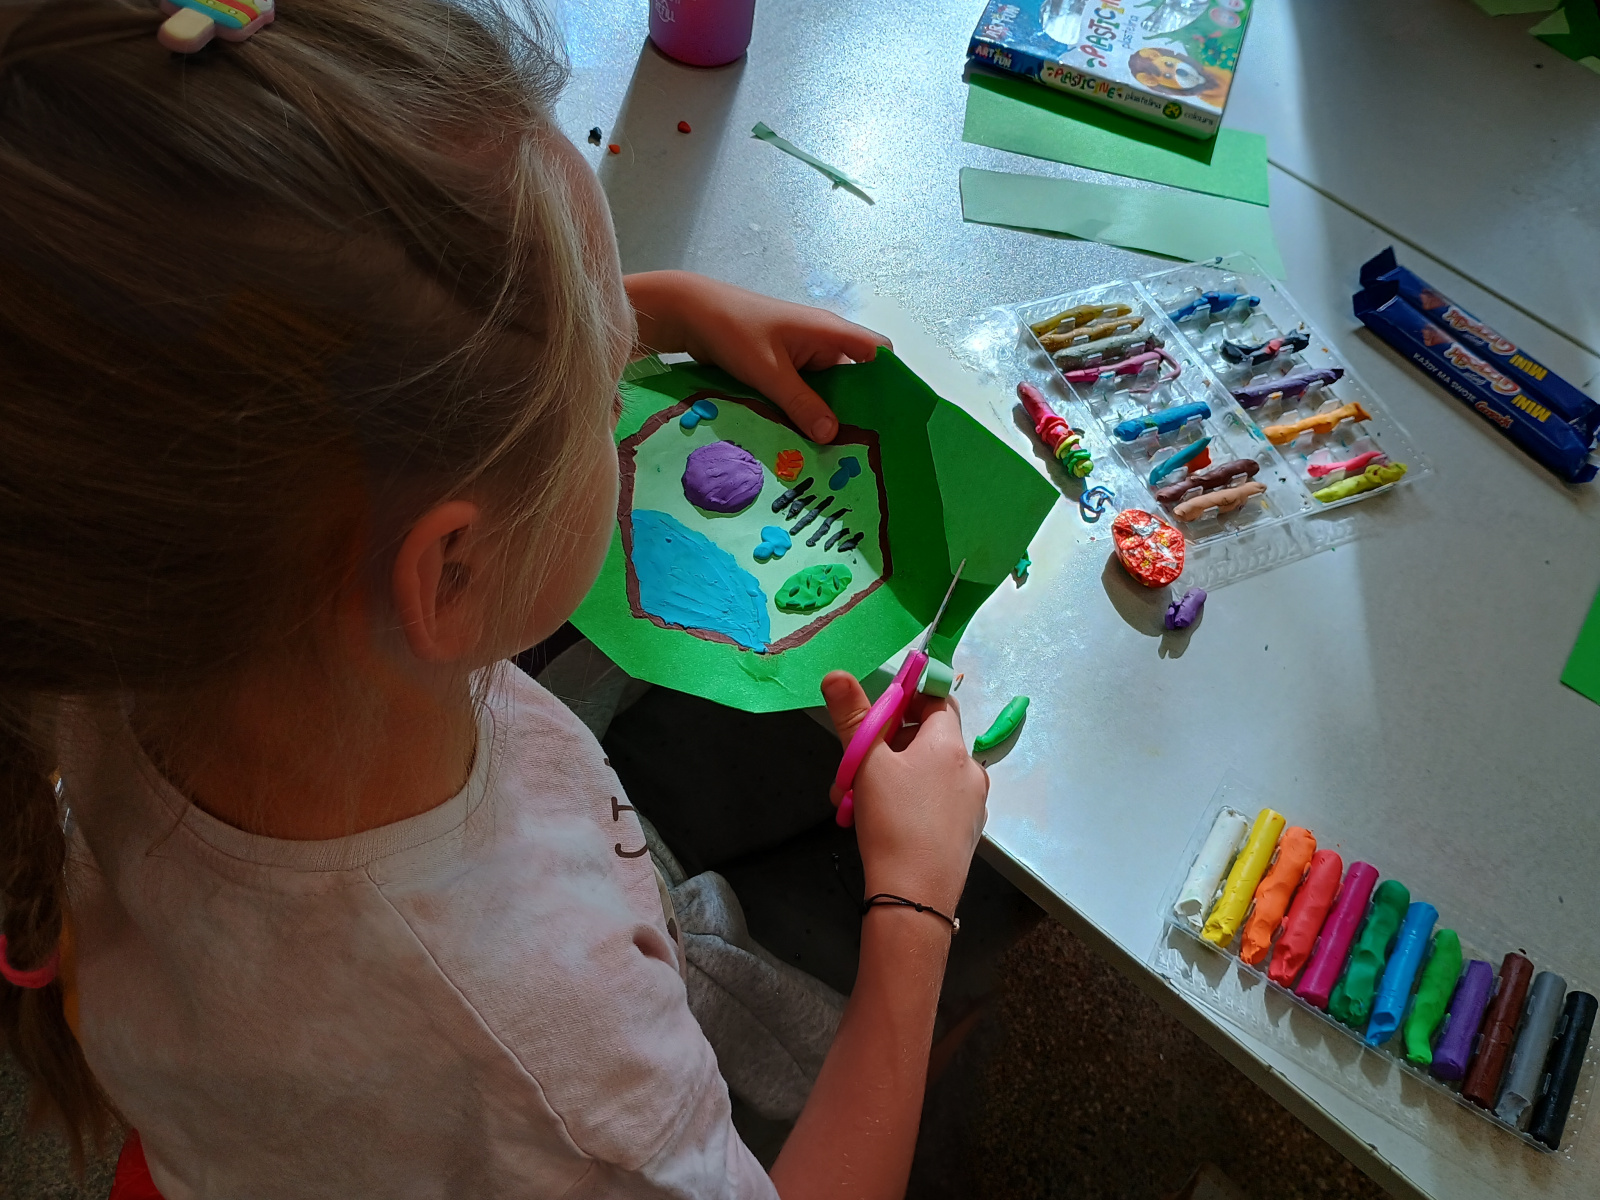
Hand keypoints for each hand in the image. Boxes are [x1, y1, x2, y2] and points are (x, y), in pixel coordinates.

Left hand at [625, 272, 889, 442]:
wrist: (690, 312)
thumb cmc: (732, 329)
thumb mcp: (768, 371)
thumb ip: (801, 403)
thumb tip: (832, 434)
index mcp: (829, 332)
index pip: (879, 354)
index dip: (890, 382)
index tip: (892, 419)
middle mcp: (823, 342)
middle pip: (856, 379)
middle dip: (857, 410)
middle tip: (861, 448)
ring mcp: (803, 355)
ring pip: (828, 390)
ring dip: (828, 415)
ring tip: (834, 451)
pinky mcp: (784, 367)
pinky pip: (805, 393)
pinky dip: (806, 412)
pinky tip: (804, 438)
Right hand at [820, 671, 987, 915]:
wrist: (915, 896)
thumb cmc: (892, 821)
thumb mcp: (865, 763)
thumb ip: (852, 716)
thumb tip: (836, 674)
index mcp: (950, 745)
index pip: (938, 700)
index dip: (909, 698)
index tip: (878, 714)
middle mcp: (971, 769)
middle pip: (930, 739)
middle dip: (888, 746)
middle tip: (855, 766)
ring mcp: (973, 803)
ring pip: (929, 775)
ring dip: (893, 778)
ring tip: (857, 802)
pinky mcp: (967, 832)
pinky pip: (938, 803)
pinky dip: (911, 803)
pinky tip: (883, 824)